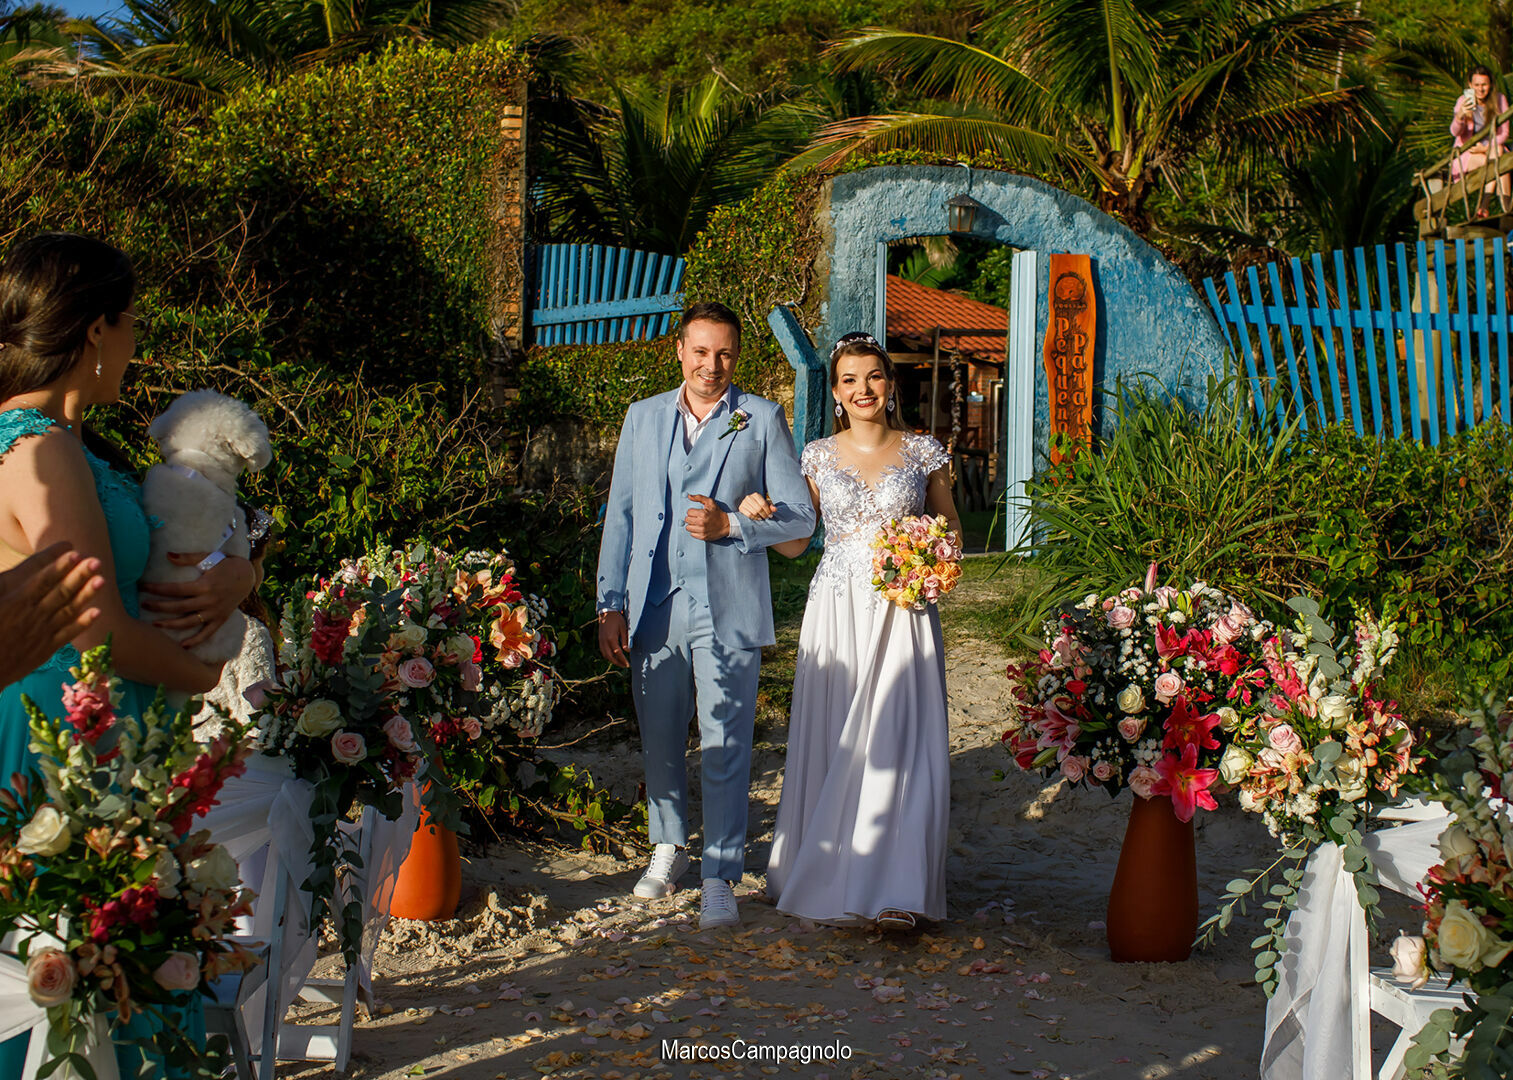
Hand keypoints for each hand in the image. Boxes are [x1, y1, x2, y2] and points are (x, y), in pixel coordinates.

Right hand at [0, 543, 104, 689]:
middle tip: (95, 561)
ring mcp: (40, 630)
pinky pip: (68, 633)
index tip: (70, 546)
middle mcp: (29, 612)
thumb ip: (6, 582)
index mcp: (12, 597)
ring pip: (67, 609)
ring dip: (86, 594)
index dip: (55, 561)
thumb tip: (16, 571)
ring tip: (102, 580)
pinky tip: (98, 612)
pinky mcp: (46, 647)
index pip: (36, 574)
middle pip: (58, 589)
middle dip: (78, 574)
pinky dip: (82, 623)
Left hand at [139, 553, 255, 646]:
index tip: (143, 587)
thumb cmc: (226, 565)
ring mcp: (215, 612)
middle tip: (143, 604)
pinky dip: (196, 641)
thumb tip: (167, 555)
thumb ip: (188, 558)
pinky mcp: (221, 619)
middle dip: (158, 606)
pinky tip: (182, 645)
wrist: (248, 576)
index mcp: (204, 585)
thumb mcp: (209, 557)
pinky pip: (207, 633)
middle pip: (178, 607)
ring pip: (189, 622)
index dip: (157, 588)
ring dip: (171, 624)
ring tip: (154, 624)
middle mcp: (209, 601)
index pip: (175, 589)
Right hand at [598, 611, 629, 668]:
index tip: (628, 664)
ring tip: (620, 662)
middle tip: (625, 665)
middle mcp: (604, 641)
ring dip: (612, 660)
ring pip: (605, 655)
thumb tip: (627, 651)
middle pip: (610, 657)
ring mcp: (601, 641)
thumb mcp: (624, 629)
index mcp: (611, 639)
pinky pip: (603, 651)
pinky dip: (608, 656)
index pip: (618, 653)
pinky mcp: (600, 640)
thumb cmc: (617, 619)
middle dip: (617, 663)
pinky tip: (613, 656)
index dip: (623, 660)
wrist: (607, 612)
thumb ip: (625, 641)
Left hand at [684, 494, 729, 540]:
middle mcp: (702, 523)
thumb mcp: (710, 502)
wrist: (726, 524)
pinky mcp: (703, 537)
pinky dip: (694, 531)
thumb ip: (699, 497)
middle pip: (687, 520)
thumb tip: (689, 496)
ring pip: (688, 527)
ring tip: (697, 523)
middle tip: (697, 518)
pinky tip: (699, 528)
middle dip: (691, 518)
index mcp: (703, 514)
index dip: (692, 511)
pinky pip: (692, 534)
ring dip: (691, 525)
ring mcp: (702, 531)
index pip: (689, 512)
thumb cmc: (717, 512)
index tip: (697, 512)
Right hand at [737, 492, 774, 520]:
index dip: (768, 511)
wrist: (749, 504)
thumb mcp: (766, 503)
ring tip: (763, 517)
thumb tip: (775, 509)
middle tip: (767, 517)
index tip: (770, 515)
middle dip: (764, 514)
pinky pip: (749, 515)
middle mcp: (749, 497)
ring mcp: (744, 502)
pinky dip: (754, 518)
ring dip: (760, 516)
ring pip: (754, 512)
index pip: (763, 504)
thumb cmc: (759, 504)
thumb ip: (771, 506)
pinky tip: (758, 518)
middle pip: (759, 508)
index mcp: (756, 495)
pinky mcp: (741, 508)